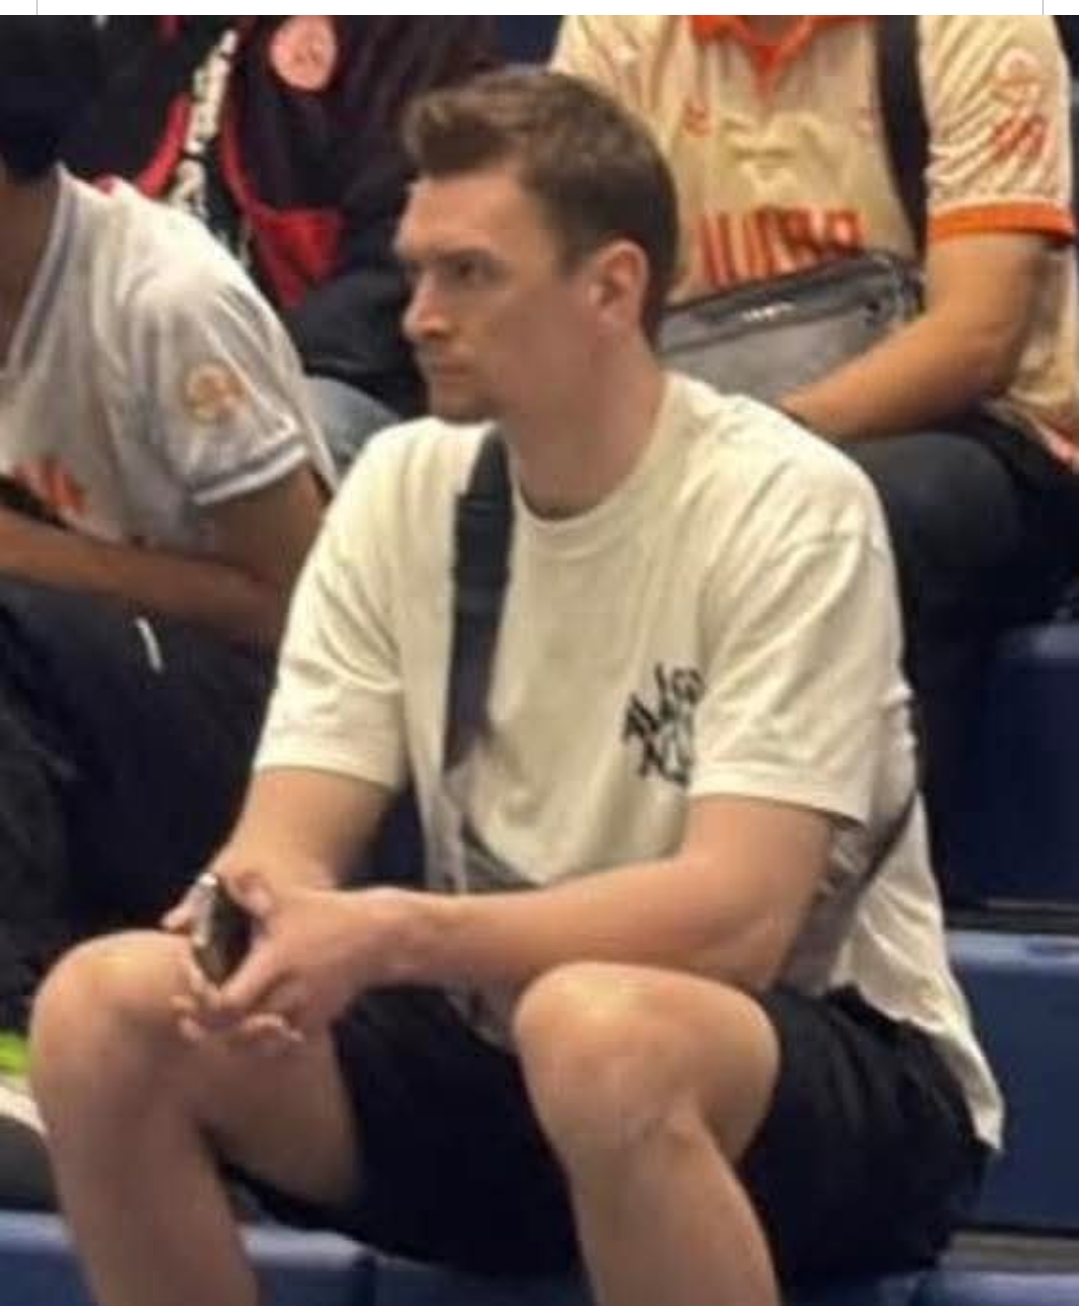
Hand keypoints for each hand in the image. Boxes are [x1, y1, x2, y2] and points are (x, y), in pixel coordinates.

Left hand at [173, 872, 402, 1053]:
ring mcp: (304, 1011)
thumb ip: (254, 890)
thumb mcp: (288, 900)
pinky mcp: (315, 1023)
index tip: (194, 984)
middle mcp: (289, 993)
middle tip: (185, 1013)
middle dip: (208, 1024)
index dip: (204, 1000)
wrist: (375, 938)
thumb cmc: (325, 914)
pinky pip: (278, 1046)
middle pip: (235, 1030)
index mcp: (276, 962)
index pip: (229, 1001)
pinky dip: (257, 1042)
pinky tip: (242, 1028)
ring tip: (211, 1021)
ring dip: (230, 1037)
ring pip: (256, 1044)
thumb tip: (227, 876)